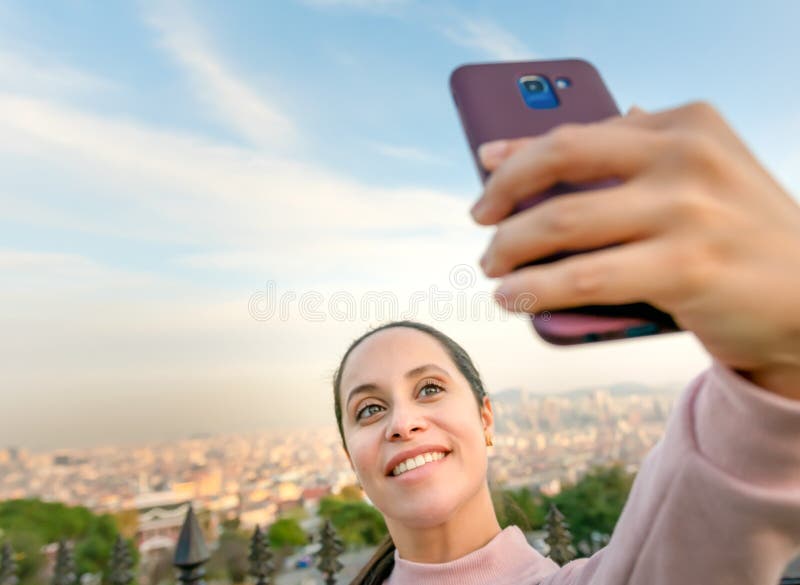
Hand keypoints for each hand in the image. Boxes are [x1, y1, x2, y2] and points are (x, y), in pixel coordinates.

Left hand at [473, 102, 799, 399]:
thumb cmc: (736, 235)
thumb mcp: (697, 177)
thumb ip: (635, 157)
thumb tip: (543, 149)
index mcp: (686, 124)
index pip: (577, 131)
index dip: (518, 152)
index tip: (485, 166)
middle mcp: (687, 156)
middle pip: (559, 160)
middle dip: (503, 192)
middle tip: (480, 221)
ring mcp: (688, 210)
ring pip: (562, 222)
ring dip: (510, 247)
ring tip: (491, 267)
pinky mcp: (687, 267)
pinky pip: (585, 277)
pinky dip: (537, 288)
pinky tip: (512, 297)